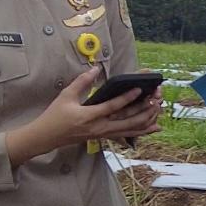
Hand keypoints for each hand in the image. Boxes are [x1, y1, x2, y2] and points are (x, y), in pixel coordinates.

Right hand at [32, 67, 162, 149]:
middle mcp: (99, 128)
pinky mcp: (104, 137)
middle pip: (128, 121)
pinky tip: (154, 127)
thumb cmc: (55, 116)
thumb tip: (95, 68)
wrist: (47, 137)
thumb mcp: (66, 96)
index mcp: (89, 117)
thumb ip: (82, 82)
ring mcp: (103, 134)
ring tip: (159, 110)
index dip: (127, 98)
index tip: (139, 88)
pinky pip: (127, 135)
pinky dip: (142, 131)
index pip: (112, 107)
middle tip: (156, 99)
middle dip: (144, 110)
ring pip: (130, 130)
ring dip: (146, 120)